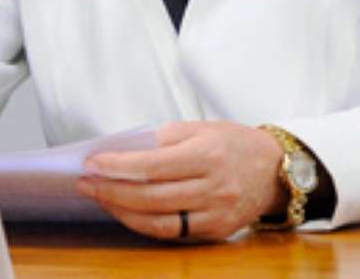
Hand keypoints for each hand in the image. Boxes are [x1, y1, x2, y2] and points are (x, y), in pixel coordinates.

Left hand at [77, 121, 284, 241]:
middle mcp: (214, 187)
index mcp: (208, 154)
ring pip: (158, 221)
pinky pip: (172, 232)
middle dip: (111, 190)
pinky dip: (143, 224)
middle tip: (86, 181)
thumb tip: (121, 151)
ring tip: (100, 197)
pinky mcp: (215, 231)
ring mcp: (216, 213)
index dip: (117, 166)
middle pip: (151, 196)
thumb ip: (162, 138)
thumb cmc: (233, 142)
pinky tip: (126, 211)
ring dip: (122, 210)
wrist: (274, 169)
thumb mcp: (200, 127)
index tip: (92, 163)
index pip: (152, 165)